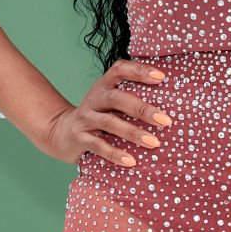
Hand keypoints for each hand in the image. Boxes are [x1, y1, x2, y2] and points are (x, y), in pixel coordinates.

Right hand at [40, 59, 170, 166]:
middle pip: (118, 99)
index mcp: (105, 86)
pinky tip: (131, 161)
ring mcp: (86, 118)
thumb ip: (131, 99)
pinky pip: (99, 146)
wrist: (60, 132)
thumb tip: (170, 108)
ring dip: (133, 133)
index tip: (161, 77)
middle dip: (143, 109)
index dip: (140, 71)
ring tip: (154, 143)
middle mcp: (94, 99)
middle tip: (166, 120)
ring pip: (110, 123)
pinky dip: (115, 154)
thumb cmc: (97, 116)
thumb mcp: (110, 102)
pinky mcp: (80, 138)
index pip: (120, 70)